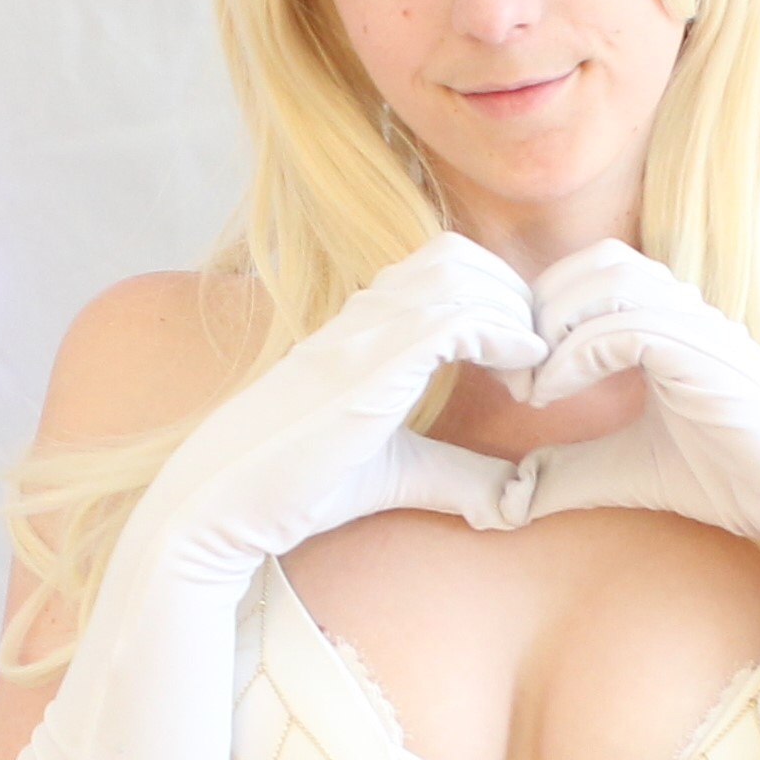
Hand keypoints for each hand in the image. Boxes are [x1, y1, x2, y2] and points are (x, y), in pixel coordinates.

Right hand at [129, 235, 543, 585]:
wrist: (224, 502)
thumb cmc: (298, 486)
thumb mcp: (399, 474)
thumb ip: (455, 474)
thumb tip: (515, 497)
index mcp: (364, 326)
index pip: (445, 265)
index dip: (498, 298)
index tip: (524, 361)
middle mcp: (362, 315)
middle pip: (459, 256)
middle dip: (513, 298)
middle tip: (536, 362)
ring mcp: (361, 335)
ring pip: (459, 275)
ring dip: (512, 314)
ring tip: (530, 372)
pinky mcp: (365, 368)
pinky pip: (453, 318)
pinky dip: (503, 335)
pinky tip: (520, 373)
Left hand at [512, 241, 759, 573]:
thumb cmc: (734, 481)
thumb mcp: (625, 472)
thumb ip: (568, 470)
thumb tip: (506, 495)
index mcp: (671, 324)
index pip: (593, 276)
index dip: (541, 313)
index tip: (513, 378)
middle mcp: (686, 311)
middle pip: (594, 263)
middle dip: (539, 309)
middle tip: (513, 375)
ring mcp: (700, 325)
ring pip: (607, 280)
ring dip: (552, 325)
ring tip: (533, 385)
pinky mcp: (706, 352)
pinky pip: (623, 326)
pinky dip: (572, 356)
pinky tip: (551, 396)